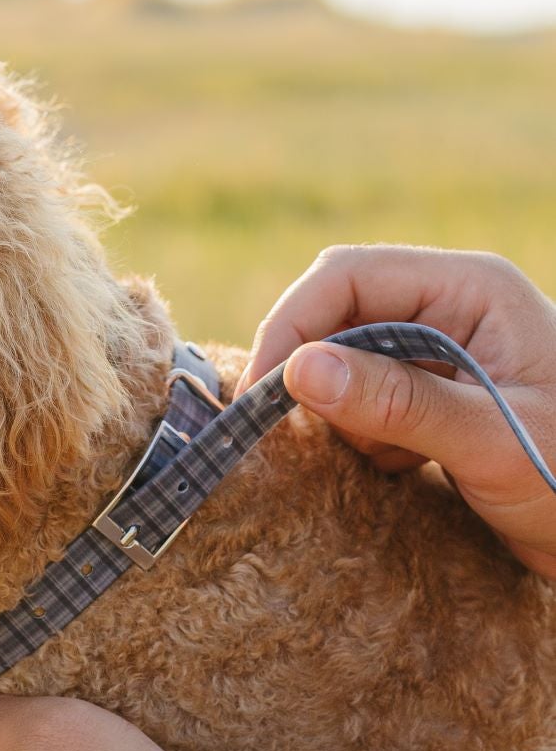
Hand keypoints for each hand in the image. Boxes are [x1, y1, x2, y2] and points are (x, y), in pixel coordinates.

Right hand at [241, 245, 555, 576]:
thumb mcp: (490, 443)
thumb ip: (398, 404)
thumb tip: (299, 372)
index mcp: (473, 289)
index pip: (348, 277)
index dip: (294, 326)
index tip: (261, 395)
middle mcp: (452, 309)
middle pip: (338, 314)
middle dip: (309, 372)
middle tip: (286, 434)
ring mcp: (443, 353)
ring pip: (345, 362)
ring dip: (340, 414)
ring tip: (386, 463)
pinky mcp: (437, 397)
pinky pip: (366, 401)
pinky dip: (361, 437)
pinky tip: (401, 474)